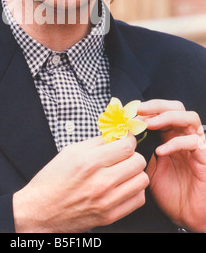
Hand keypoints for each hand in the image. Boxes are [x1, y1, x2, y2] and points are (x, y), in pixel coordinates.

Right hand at [12, 135, 148, 232]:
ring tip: (124, 172)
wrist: (40, 211)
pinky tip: (122, 187)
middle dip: (133, 155)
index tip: (126, 139)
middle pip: (138, 161)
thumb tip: (115, 135)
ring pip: (142, 180)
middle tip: (124, 156)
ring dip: (135, 173)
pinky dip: (133, 191)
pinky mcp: (110, 216)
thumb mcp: (70, 152)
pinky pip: (138, 199)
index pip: (126, 146)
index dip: (129, 139)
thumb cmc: (52, 180)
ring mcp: (107, 200)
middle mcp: (100, 181)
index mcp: (89, 161)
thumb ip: (96, 142)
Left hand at [138, 99, 205, 231]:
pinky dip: (175, 143)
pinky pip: (193, 142)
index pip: (162, 111)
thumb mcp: (148, 167)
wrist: (186, 214)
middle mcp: (184, 136)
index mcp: (170, 135)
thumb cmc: (169, 191)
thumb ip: (140, 150)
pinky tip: (160, 151)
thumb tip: (123, 135)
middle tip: (139, 111)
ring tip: (148, 124)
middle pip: (176, 107)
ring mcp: (197, 145)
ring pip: (189, 118)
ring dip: (167, 117)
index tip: (128, 111)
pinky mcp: (204, 158)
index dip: (146, 108)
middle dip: (156, 106)